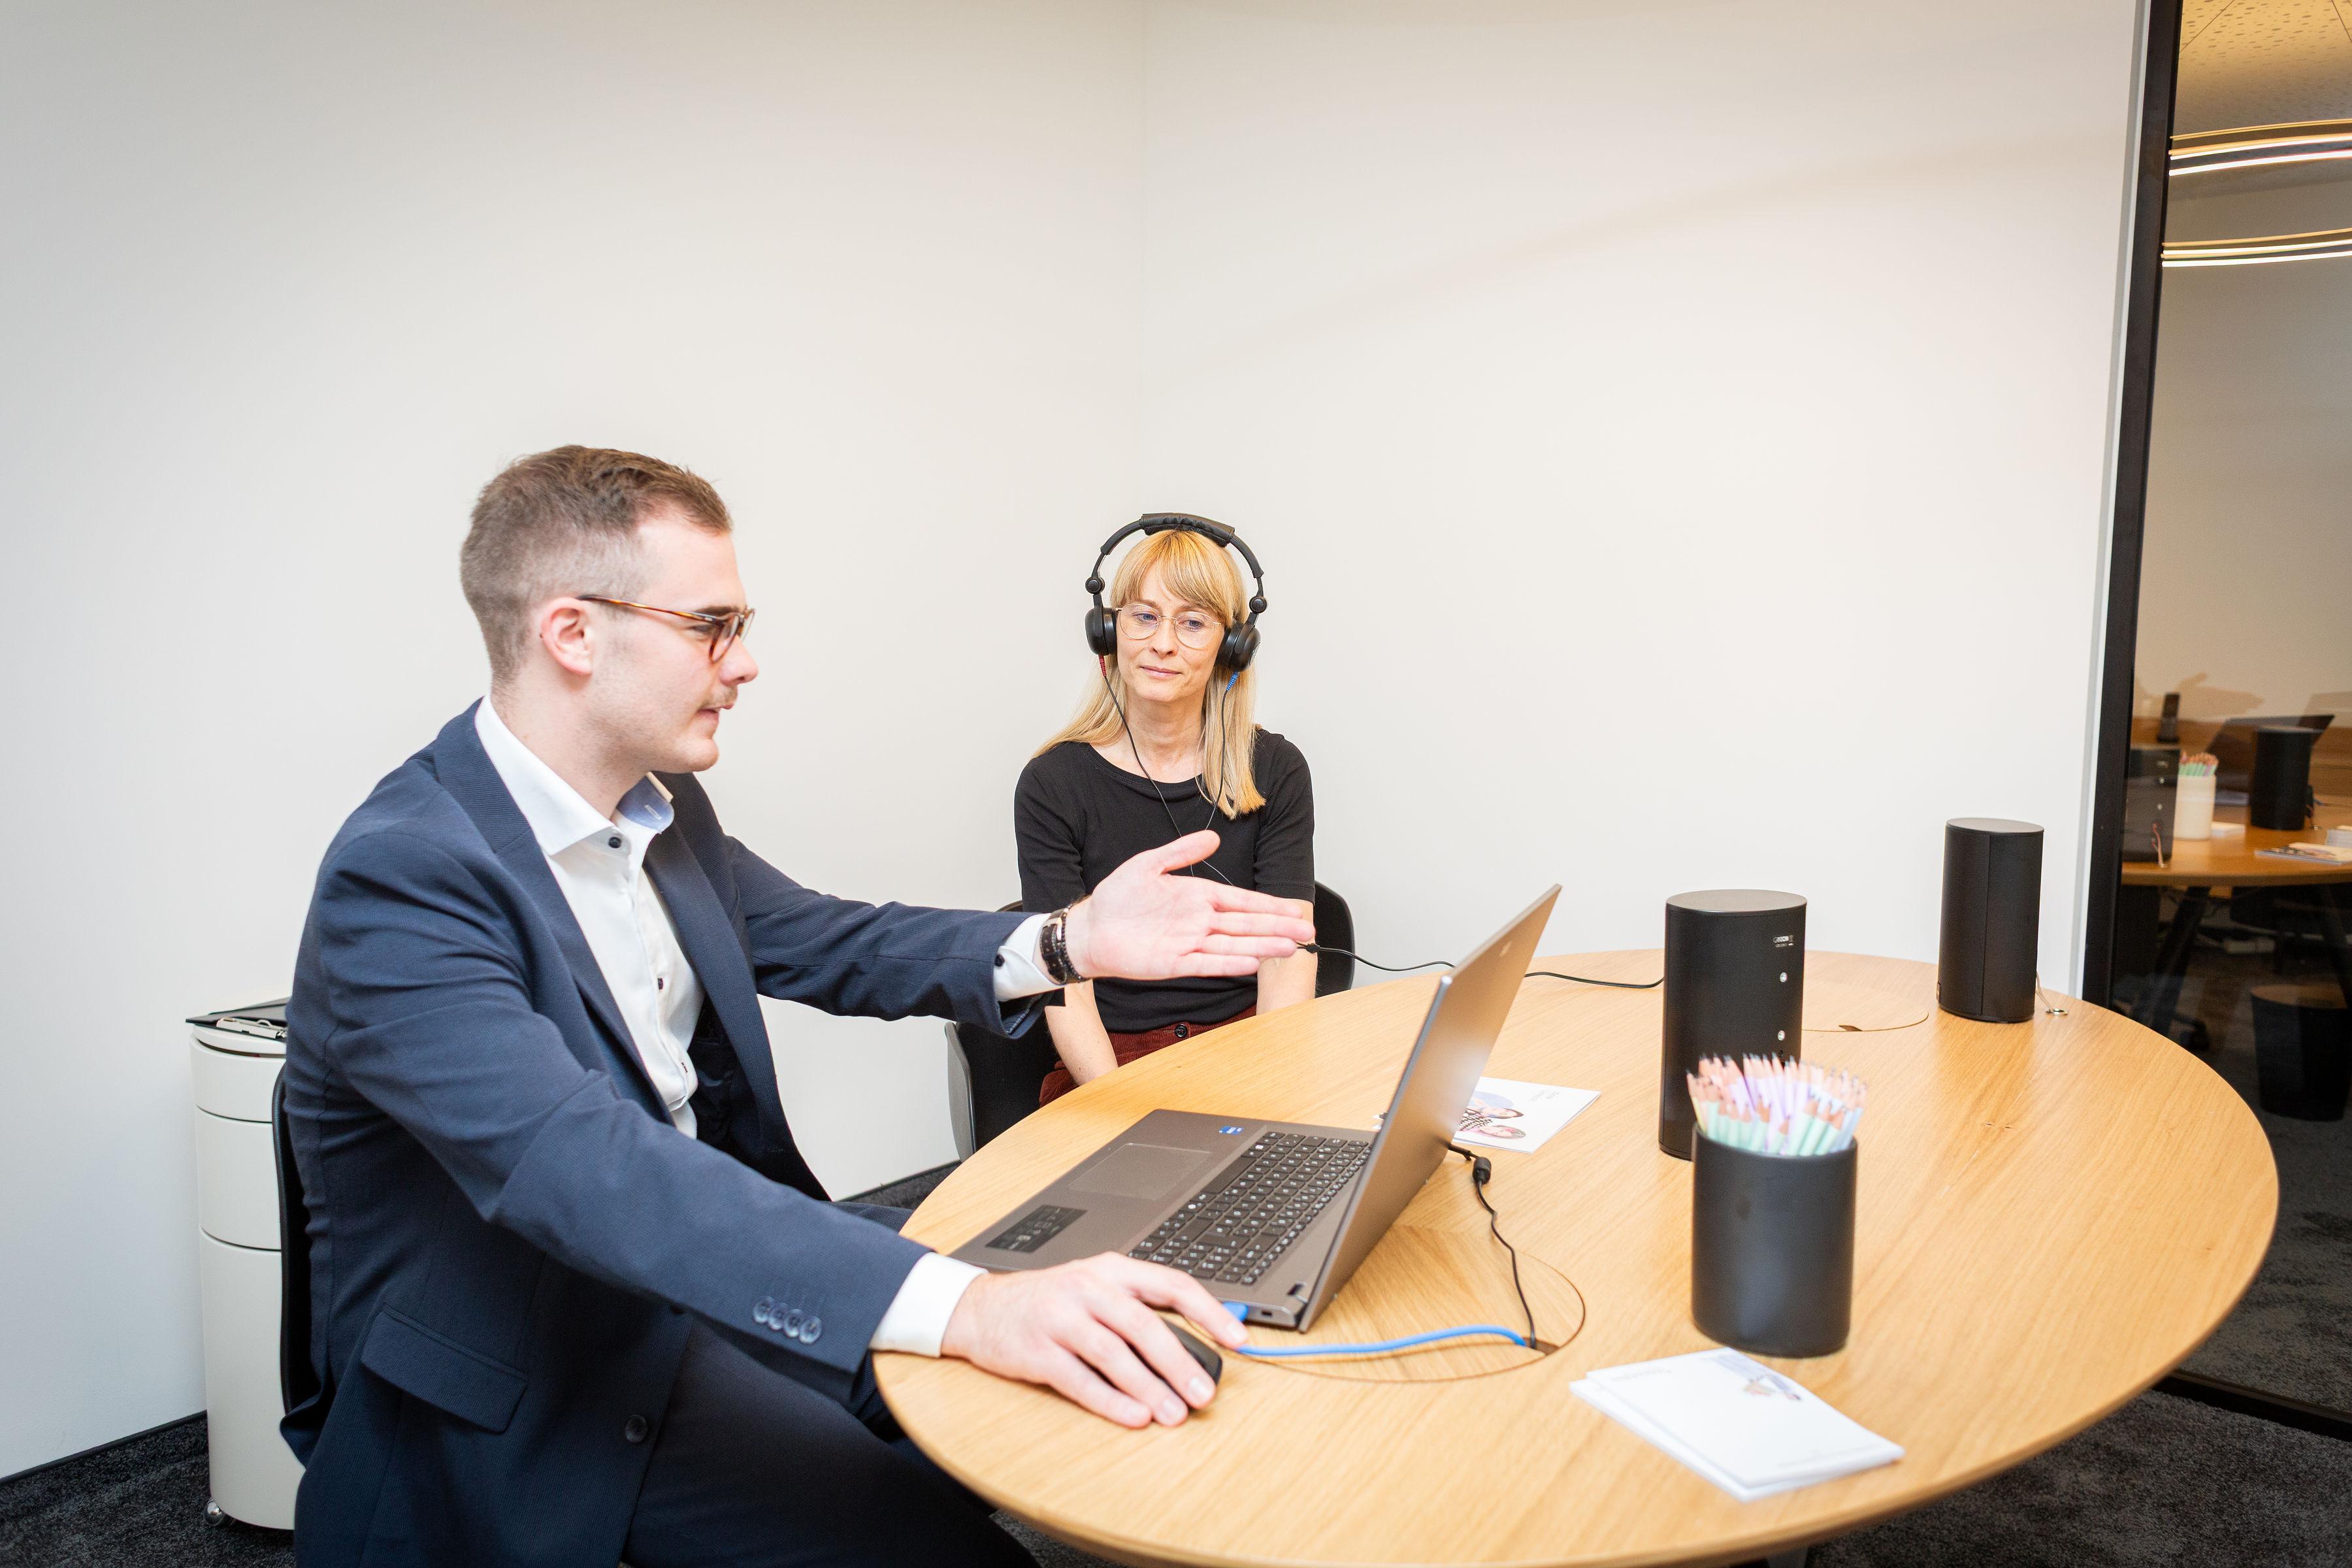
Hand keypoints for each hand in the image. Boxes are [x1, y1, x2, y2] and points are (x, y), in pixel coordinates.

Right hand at [939, 1254, 1248, 1426]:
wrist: (981, 1308)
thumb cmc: (1051, 1301)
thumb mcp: (1095, 1289)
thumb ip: (1140, 1309)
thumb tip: (1197, 1345)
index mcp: (1111, 1270)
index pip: (1171, 1284)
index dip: (1209, 1313)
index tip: (1238, 1340)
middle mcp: (1087, 1289)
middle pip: (1143, 1324)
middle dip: (1178, 1362)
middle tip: (1203, 1393)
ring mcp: (1060, 1318)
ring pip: (1113, 1353)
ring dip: (1148, 1387)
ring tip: (1173, 1413)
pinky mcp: (1037, 1351)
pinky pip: (1079, 1379)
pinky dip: (1109, 1401)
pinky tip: (1133, 1416)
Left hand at [1064, 831, 1313, 979]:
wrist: (1090, 928)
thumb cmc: (1118, 897)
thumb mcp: (1149, 864)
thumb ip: (1180, 851)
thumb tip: (1213, 836)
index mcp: (1198, 897)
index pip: (1241, 901)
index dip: (1269, 905)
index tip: (1294, 909)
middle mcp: (1199, 921)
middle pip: (1246, 925)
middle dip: (1277, 928)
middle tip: (1308, 931)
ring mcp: (1188, 943)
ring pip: (1233, 946)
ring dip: (1261, 947)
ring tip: (1290, 948)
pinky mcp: (1173, 963)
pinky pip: (1206, 963)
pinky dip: (1228, 963)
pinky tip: (1251, 963)